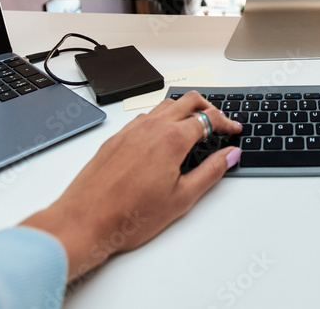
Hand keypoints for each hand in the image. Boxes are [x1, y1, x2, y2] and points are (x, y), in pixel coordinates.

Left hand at [20, 91, 241, 281]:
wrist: (86, 220)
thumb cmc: (129, 215)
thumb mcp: (181, 198)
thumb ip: (210, 172)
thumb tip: (230, 154)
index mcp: (171, 139)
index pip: (207, 118)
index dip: (225, 122)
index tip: (233, 130)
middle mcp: (151, 127)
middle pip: (187, 100)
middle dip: (208, 107)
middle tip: (218, 122)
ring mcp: (131, 130)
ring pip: (164, 105)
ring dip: (184, 109)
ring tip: (194, 126)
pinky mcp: (116, 137)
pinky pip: (144, 116)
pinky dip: (161, 118)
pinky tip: (162, 137)